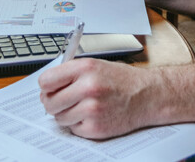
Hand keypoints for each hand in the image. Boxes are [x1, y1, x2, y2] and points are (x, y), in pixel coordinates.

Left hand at [39, 58, 153, 138]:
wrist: (148, 95)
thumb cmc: (123, 80)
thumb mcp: (98, 65)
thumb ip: (73, 73)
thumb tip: (47, 88)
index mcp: (87, 67)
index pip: (47, 80)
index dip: (47, 86)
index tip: (50, 88)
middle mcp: (88, 87)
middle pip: (49, 102)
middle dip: (54, 102)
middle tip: (66, 99)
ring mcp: (91, 109)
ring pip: (59, 117)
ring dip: (68, 113)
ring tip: (85, 105)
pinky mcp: (95, 127)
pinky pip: (72, 128)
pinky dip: (79, 123)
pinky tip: (93, 114)